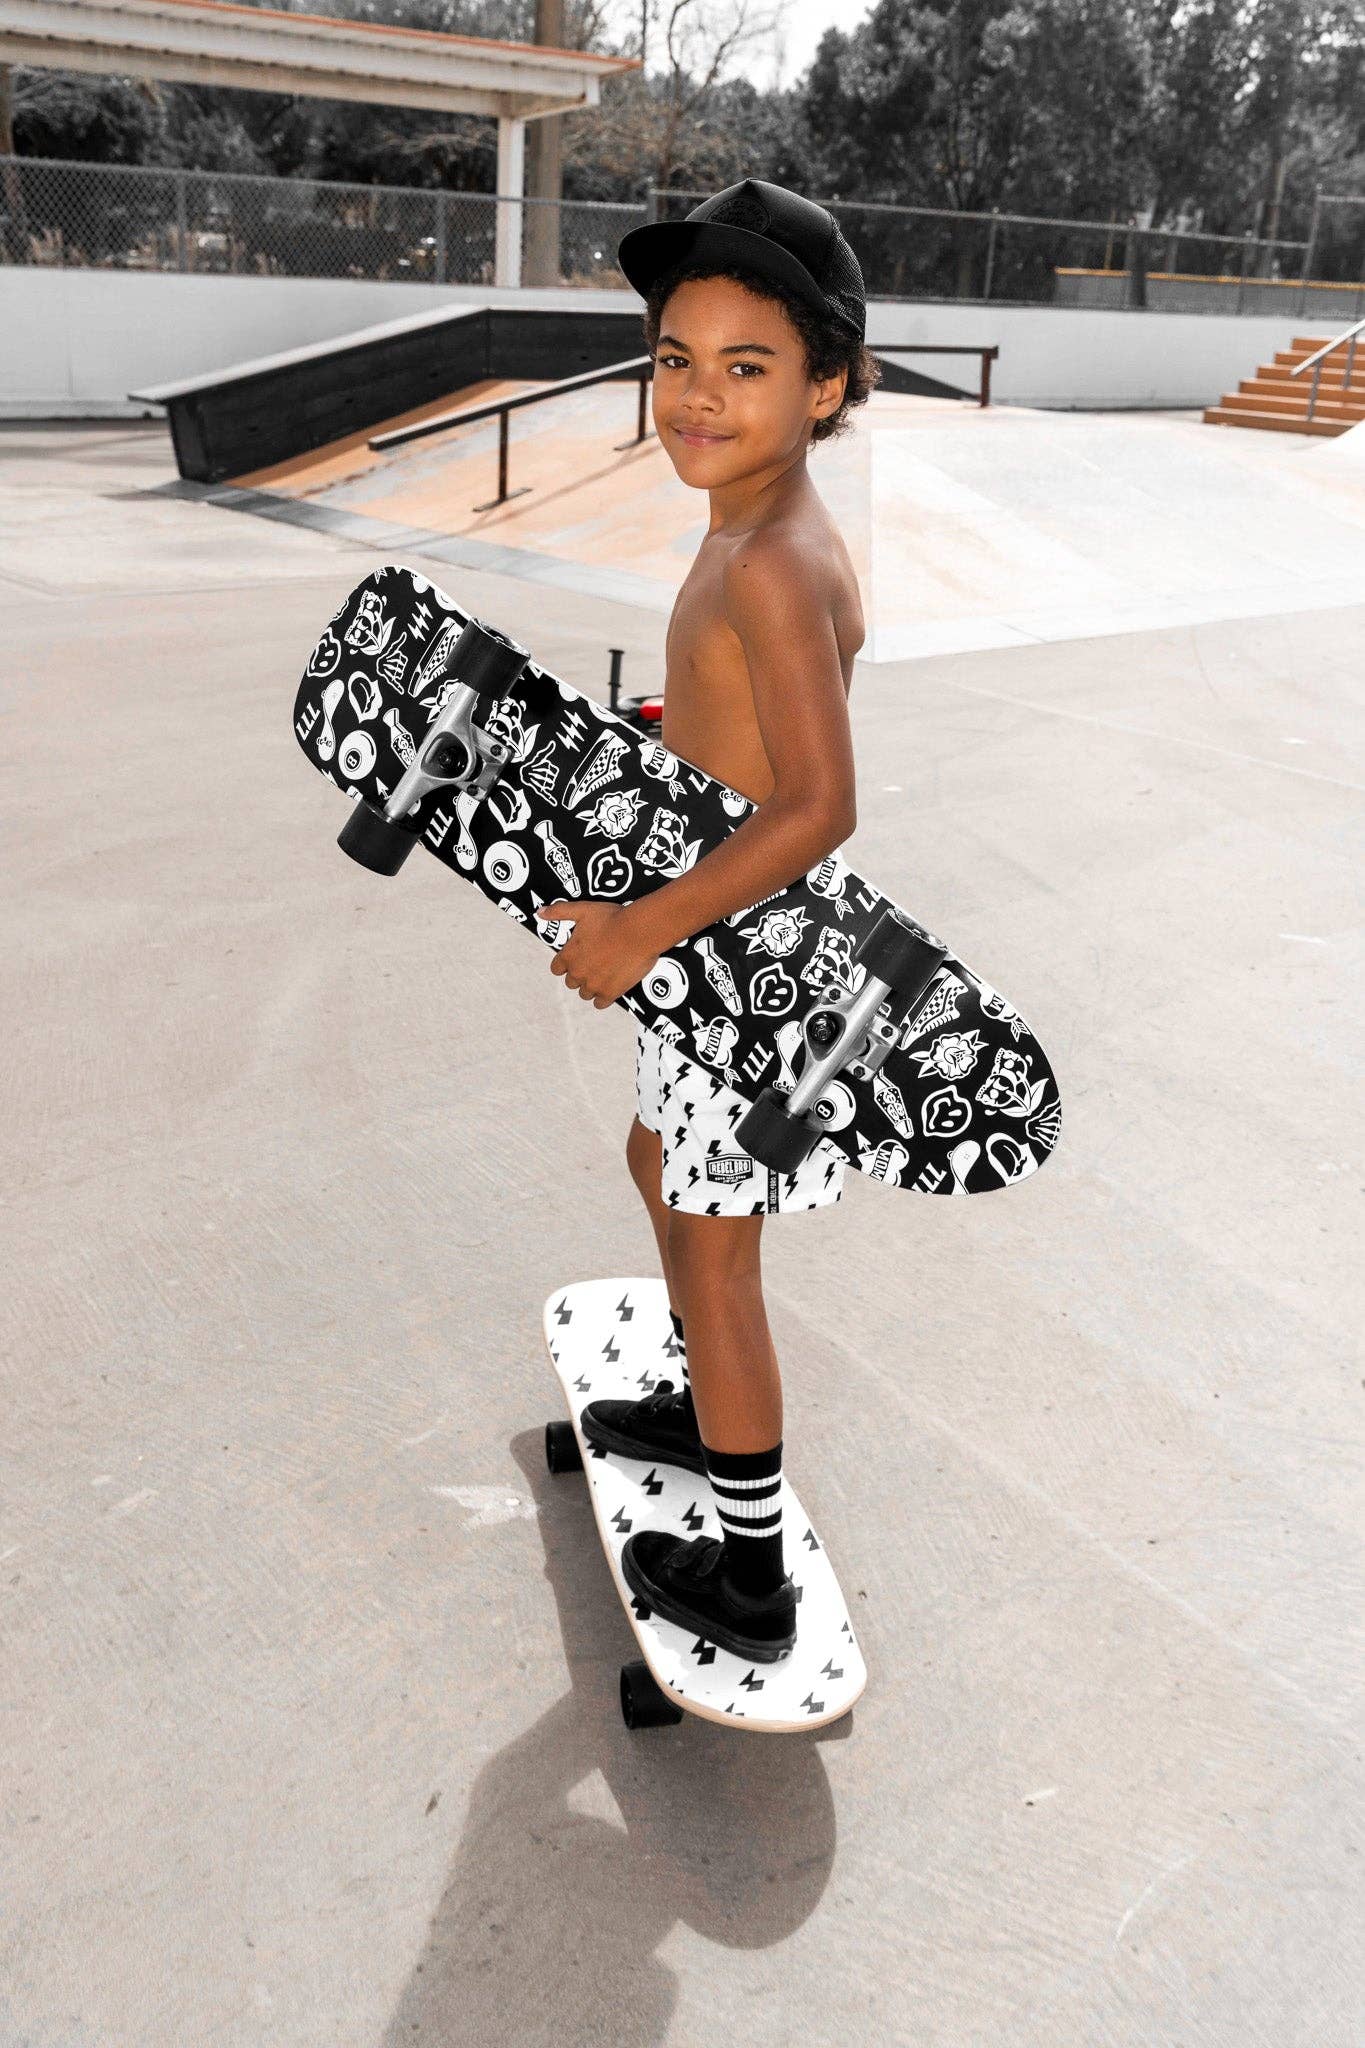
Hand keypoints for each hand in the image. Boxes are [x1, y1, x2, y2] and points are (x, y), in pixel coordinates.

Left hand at [535, 900, 661, 1008]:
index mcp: (569, 955)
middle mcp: (578, 973)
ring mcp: (593, 985)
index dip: (565, 964)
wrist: (638, 932)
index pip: (557, 968)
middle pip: (571, 982)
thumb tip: (541, 912)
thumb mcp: (582, 910)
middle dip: (579, 975)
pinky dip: (603, 998)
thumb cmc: (612, 919)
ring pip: (585, 993)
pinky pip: (600, 1003)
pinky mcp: (610, 993)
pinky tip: (609, 988)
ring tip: (602, 975)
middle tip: (593, 965)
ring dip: (591, 986)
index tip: (575, 959)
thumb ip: (559, 911)